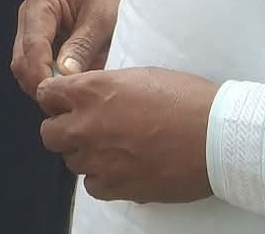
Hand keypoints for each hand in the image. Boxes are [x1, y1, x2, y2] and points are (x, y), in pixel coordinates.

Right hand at [11, 0, 123, 95]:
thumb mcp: (103, 18)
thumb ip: (82, 45)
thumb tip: (64, 74)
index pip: (32, 45)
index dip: (41, 74)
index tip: (58, 95)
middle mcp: (29, 11)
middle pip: (21, 58)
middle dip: (39, 83)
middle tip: (64, 103)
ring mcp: (31, 25)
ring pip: (24, 64)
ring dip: (42, 82)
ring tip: (68, 94)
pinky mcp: (39, 37)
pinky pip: (36, 63)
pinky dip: (48, 76)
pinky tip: (68, 83)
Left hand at [35, 67, 218, 203]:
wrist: (218, 136)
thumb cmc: (187, 100)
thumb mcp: (139, 76)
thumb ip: (105, 88)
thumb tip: (90, 97)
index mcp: (92, 90)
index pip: (46, 94)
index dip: (55, 99)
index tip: (65, 103)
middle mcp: (88, 124)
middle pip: (50, 133)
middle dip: (63, 130)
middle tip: (86, 128)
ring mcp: (100, 158)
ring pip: (71, 162)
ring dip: (86, 155)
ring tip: (113, 149)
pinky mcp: (117, 186)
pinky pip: (92, 186)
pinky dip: (103, 179)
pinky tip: (122, 169)